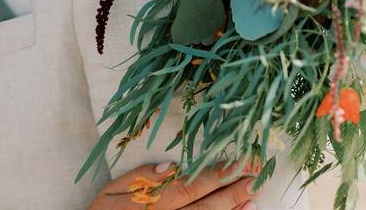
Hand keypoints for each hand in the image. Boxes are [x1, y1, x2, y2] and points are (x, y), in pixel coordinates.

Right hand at [88, 161, 259, 209]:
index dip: (214, 174)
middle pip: (203, 206)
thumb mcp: (108, 192)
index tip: (238, 161)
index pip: (187, 186)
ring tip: (254, 196)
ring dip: (232, 209)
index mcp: (148, 204)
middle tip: (257, 174)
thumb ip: (137, 179)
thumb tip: (169, 165)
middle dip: (231, 189)